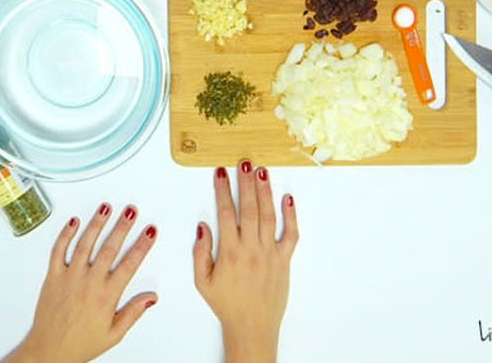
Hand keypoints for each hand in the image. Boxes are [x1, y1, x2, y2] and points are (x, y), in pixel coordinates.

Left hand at [5, 203, 157, 362]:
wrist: (48, 353)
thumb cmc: (79, 344)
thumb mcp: (113, 334)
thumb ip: (133, 313)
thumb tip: (151, 298)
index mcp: (106, 296)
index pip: (129, 264)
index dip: (142, 245)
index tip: (150, 231)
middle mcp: (89, 283)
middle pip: (109, 248)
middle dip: (122, 226)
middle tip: (131, 211)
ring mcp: (70, 277)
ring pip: (85, 243)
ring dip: (97, 223)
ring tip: (106, 207)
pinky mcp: (53, 277)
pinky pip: (58, 251)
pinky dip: (65, 235)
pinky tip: (73, 222)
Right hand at [193, 161, 298, 362]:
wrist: (252, 328)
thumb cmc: (227, 304)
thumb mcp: (202, 281)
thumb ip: (200, 252)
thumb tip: (202, 226)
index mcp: (229, 252)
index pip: (226, 213)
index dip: (223, 190)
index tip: (221, 173)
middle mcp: (251, 249)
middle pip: (249, 208)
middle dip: (246, 183)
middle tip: (244, 163)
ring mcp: (270, 253)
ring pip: (269, 215)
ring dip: (265, 191)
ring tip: (262, 171)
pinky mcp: (284, 259)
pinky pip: (291, 234)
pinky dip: (291, 216)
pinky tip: (288, 198)